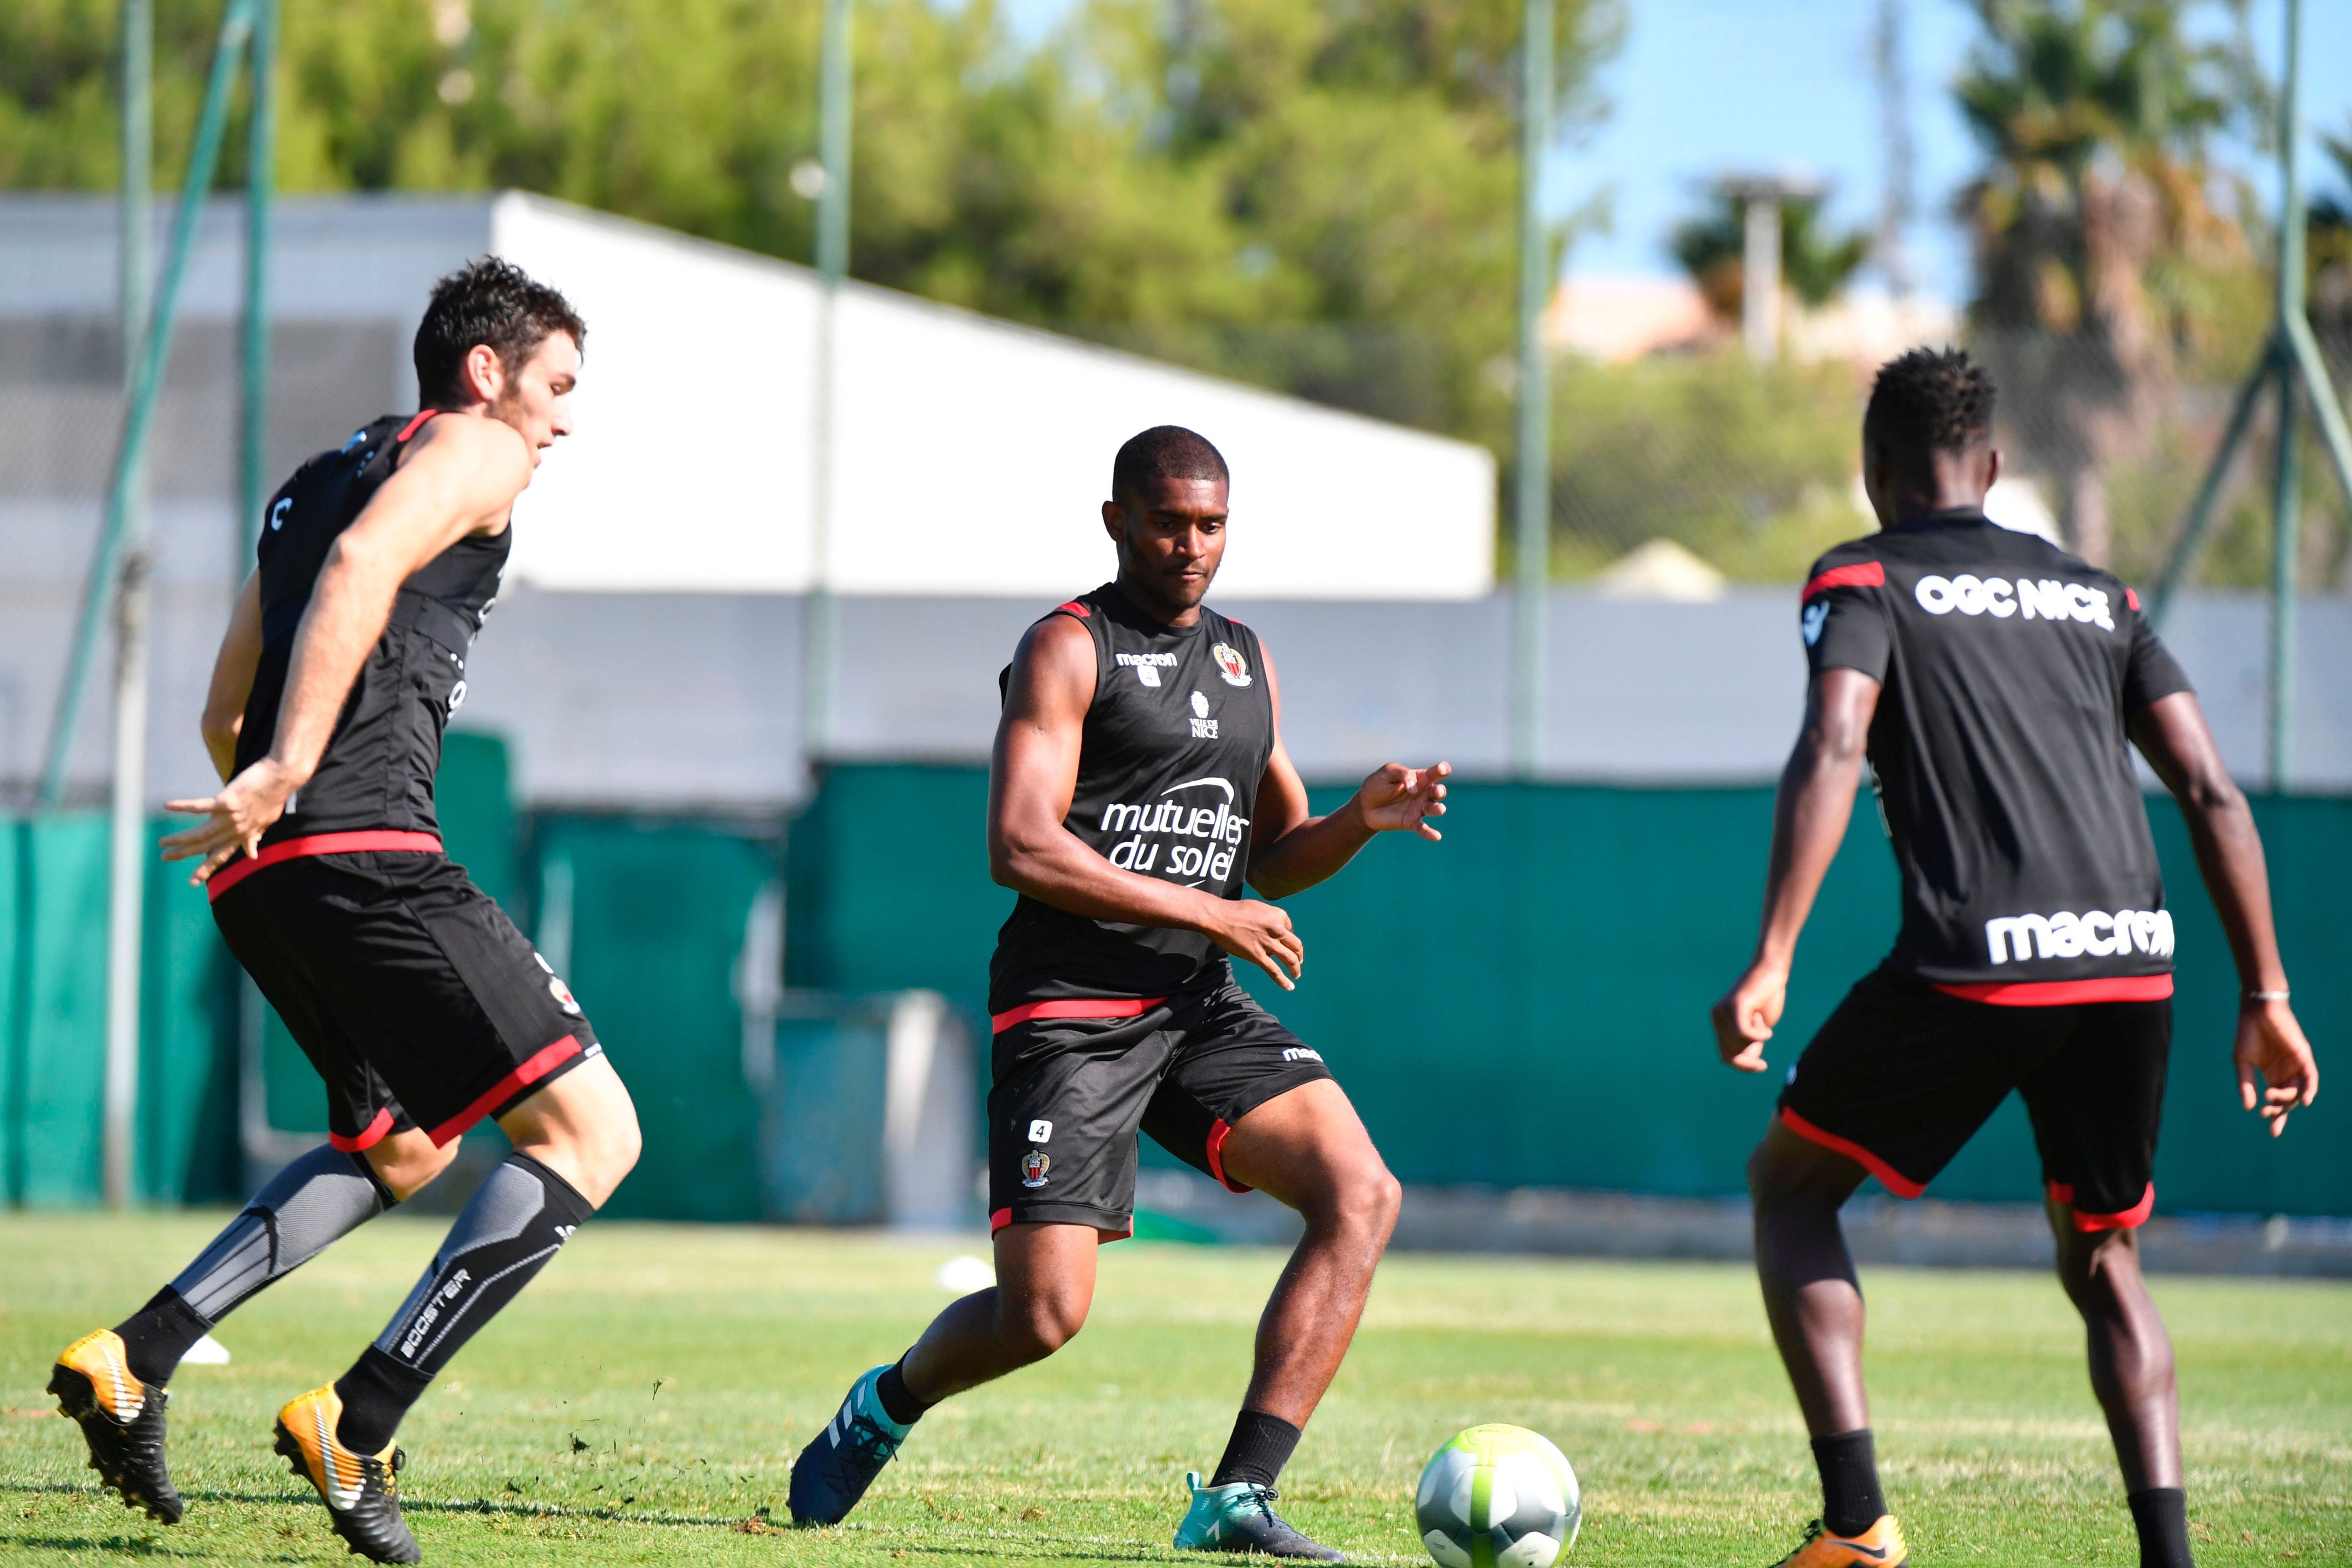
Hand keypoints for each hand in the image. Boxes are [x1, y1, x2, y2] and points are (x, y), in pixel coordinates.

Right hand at [160, 757, 301, 883]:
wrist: (282, 777)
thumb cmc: (273, 798)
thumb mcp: (266, 822)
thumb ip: (254, 838)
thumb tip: (252, 856)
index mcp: (243, 835)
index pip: (221, 855)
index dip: (207, 869)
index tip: (192, 882)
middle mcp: (236, 829)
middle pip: (206, 846)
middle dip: (184, 853)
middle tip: (165, 858)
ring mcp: (231, 817)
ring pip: (201, 832)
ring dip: (180, 838)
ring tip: (162, 842)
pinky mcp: (227, 801)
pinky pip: (200, 806)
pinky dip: (183, 806)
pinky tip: (167, 806)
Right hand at [1205, 898, 1303, 990]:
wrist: (1219, 917)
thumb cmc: (1235, 911)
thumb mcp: (1259, 907)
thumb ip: (1270, 918)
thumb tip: (1275, 931)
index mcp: (1278, 915)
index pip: (1291, 929)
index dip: (1288, 936)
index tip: (1283, 941)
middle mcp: (1278, 929)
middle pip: (1295, 946)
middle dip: (1299, 955)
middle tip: (1298, 961)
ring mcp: (1268, 944)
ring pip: (1289, 959)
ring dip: (1295, 968)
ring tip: (1296, 974)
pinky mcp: (1258, 956)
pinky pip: (1275, 971)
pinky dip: (1283, 980)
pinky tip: (1289, 986)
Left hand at [1354, 761, 1449, 840]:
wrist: (1365, 805)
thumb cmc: (1378, 785)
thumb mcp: (1388, 772)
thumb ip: (1403, 774)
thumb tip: (1415, 789)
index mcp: (1420, 777)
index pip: (1436, 772)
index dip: (1442, 769)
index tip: (1442, 769)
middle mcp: (1423, 793)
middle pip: (1439, 791)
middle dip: (1440, 791)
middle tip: (1437, 791)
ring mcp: (1419, 808)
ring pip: (1434, 809)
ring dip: (1438, 809)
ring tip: (1439, 809)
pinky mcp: (1411, 822)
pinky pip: (1423, 828)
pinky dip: (1430, 833)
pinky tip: (1436, 836)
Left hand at [1711, 960, 1787, 1072]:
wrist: (1772, 971)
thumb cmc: (1767, 997)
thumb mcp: (1758, 1027)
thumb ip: (1750, 1043)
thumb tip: (1748, 1062)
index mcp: (1720, 1023)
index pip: (1726, 1055)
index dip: (1743, 1065)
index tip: (1762, 1066)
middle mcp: (1717, 1017)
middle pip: (1732, 1052)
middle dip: (1753, 1050)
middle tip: (1763, 1030)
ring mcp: (1723, 1011)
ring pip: (1739, 1043)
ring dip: (1757, 1036)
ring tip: (1760, 1016)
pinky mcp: (1734, 1005)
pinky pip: (1743, 1032)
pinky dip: (1759, 1033)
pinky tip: (1764, 1023)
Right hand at [2235, 998, 2318, 1136]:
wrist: (2256, 1011)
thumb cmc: (2247, 1034)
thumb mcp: (2242, 1062)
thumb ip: (2246, 1084)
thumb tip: (2248, 1108)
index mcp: (2272, 1075)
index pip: (2277, 1101)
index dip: (2276, 1117)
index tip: (2272, 1133)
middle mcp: (2286, 1072)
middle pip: (2289, 1100)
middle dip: (2280, 1112)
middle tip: (2268, 1116)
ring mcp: (2295, 1065)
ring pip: (2298, 1090)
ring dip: (2287, 1099)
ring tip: (2271, 1097)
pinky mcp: (2303, 1056)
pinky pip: (2311, 1077)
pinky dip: (2309, 1089)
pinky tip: (2305, 1101)